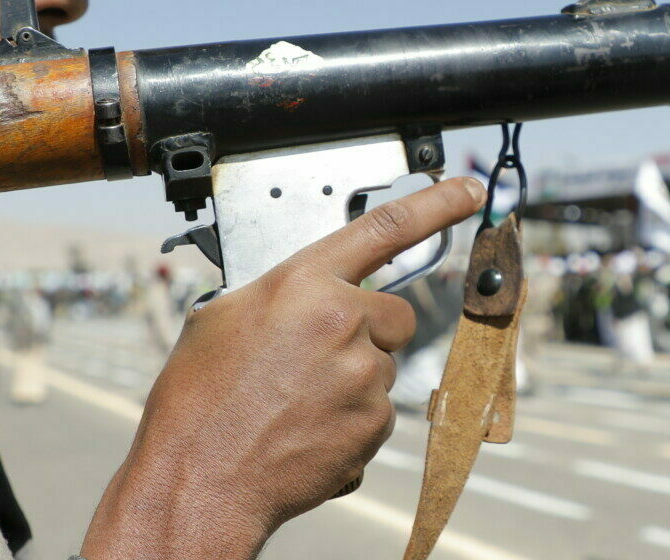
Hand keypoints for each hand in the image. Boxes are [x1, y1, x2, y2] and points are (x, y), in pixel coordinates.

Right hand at [80, 177, 486, 559]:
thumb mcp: (222, 317)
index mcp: (303, 283)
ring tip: (295, 402)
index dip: (437, 204)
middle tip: (320, 358)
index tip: (469, 191)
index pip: (386, 228)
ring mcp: (364, 375)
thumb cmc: (199, 400)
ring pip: (383, 368)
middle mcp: (342, 321)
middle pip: (396, 314)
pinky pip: (377, 414)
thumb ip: (279, 293)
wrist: (200, 478)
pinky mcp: (374, 424)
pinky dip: (350, 423)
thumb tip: (302, 295)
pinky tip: (305, 431)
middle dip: (372, 332)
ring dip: (353, 381)